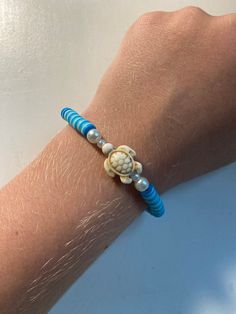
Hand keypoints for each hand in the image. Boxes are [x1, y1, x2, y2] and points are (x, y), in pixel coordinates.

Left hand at [85, 7, 235, 190]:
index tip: (215, 84)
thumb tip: (227, 83)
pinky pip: (157, 34)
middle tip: (192, 88)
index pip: (235, 52)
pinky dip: (154, 52)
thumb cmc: (189, 147)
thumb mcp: (235, 125)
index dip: (224, 73)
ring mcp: (180, 21)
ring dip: (181, 54)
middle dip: (208, 60)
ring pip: (185, 34)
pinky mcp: (146, 25)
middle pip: (216, 38)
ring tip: (166, 88)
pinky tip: (149, 79)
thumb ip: (235, 93)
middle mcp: (219, 27)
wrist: (133, 148)